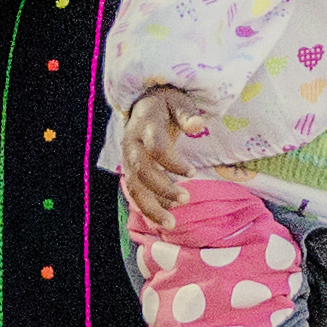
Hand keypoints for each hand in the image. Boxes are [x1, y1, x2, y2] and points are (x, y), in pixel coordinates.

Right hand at [114, 84, 208, 230]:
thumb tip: (199, 124)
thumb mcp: (178, 101)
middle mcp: (132, 144)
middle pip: (141, 172)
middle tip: (186, 199)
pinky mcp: (131, 171)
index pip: (156, 148)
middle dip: (162, 189)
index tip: (193, 172)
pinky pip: (136, 193)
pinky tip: (168, 215)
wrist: (143, 103)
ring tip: (171, 224)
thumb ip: (187, 114)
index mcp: (144, 125)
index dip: (173, 163)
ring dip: (151, 207)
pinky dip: (150, 206)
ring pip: (134, 188)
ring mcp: (128, 159)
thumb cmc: (166, 104)